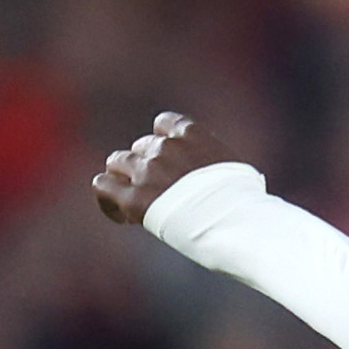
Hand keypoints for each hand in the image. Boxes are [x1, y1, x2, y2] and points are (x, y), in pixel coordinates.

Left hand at [91, 111, 225, 224]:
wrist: (237, 224)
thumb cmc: (246, 203)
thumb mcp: (236, 168)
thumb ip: (215, 161)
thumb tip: (219, 173)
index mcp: (190, 134)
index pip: (163, 125)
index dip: (163, 143)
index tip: (171, 162)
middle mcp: (164, 147)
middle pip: (141, 147)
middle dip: (147, 168)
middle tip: (160, 195)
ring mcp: (147, 171)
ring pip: (117, 162)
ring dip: (124, 180)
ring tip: (136, 205)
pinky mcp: (134, 199)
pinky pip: (103, 186)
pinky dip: (108, 198)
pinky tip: (123, 215)